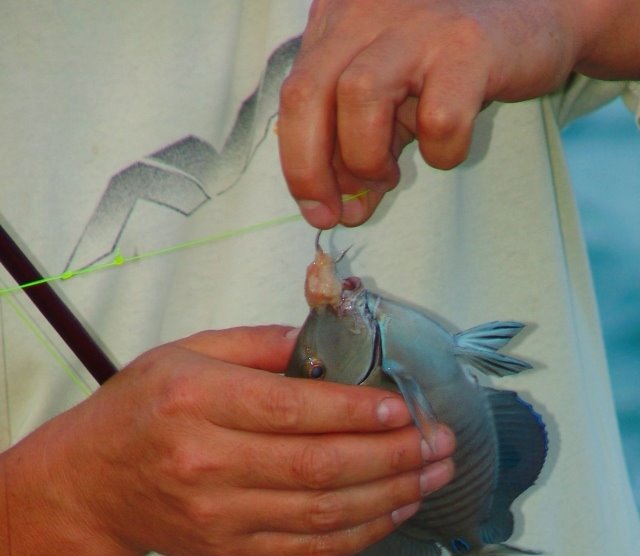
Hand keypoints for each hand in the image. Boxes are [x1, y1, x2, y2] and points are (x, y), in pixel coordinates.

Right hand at [47, 325, 453, 555]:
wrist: (93, 486)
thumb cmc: (140, 410)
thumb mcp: (185, 353)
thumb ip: (256, 344)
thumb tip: (328, 341)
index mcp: (195, 401)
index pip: (292, 410)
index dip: (358, 412)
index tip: (406, 409)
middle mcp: (206, 463)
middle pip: (318, 466)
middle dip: (393, 456)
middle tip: (440, 443)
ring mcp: (218, 517)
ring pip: (322, 514)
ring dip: (389, 495)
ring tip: (434, 476)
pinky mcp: (229, 553)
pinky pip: (308, 551)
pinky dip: (360, 534)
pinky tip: (395, 511)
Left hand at [278, 0, 628, 227]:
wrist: (537, 18)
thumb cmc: (450, 66)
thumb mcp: (391, 102)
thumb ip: (358, 148)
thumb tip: (342, 210)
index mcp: (337, 22)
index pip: (293, 97)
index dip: (296, 164)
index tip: (318, 208)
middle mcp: (366, 11)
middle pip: (305, 93)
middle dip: (308, 169)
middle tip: (333, 213)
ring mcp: (417, 23)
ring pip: (360, 96)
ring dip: (367, 158)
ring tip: (391, 173)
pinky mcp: (468, 45)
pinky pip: (439, 119)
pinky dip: (440, 153)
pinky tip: (448, 148)